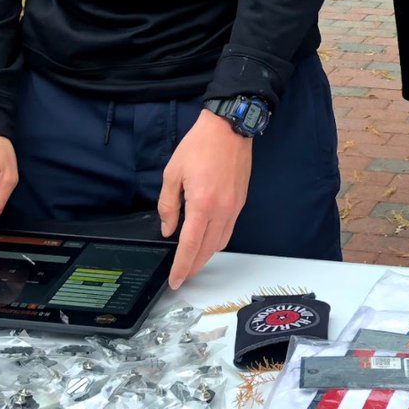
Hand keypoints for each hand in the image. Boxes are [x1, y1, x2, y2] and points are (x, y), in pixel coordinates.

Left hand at [158, 109, 252, 288]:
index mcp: (202, 204)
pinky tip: (207, 242)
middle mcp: (221, 211)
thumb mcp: (173, 172)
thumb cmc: (198, 146)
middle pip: (208, 250)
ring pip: (221, 243)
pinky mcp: (240, 203)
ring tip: (193, 263)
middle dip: (194, 266)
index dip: (182, 266)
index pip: (190, 245)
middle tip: (182, 276)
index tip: (175, 280)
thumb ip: (168, 204)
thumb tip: (168, 229)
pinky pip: (228, 231)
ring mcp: (234, 208)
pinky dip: (217, 242)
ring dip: (207, 257)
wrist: (229, 129)